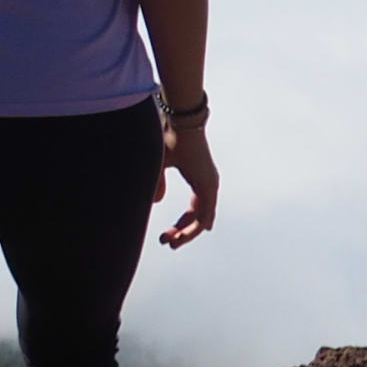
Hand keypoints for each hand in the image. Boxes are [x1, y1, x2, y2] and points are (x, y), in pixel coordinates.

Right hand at [156, 111, 218, 248]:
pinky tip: (181, 237)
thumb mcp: (159, 164)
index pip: (196, 208)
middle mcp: (208, 184)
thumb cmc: (168, 137)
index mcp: (199, 178)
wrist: (180, 122)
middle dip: (182, 232)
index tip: (167, 234)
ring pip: (203, 219)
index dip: (182, 224)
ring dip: (187, 234)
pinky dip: (193, 228)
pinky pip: (204, 215)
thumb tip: (155, 202)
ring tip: (171, 243)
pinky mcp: (208, 186)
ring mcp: (210, 185)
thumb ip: (157, 183)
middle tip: (167, 242)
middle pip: (199, 217)